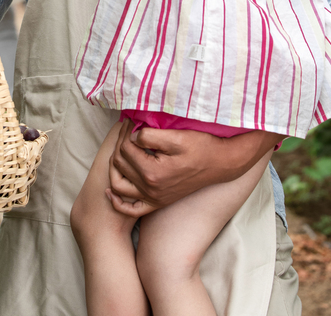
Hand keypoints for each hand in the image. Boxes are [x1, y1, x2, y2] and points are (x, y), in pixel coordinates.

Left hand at [108, 119, 279, 212]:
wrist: (220, 163)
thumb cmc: (200, 146)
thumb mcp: (175, 137)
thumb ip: (148, 135)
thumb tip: (131, 136)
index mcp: (152, 172)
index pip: (125, 149)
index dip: (124, 131)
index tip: (130, 120)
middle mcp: (150, 189)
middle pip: (119, 164)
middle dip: (119, 143)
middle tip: (126, 129)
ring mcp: (154, 198)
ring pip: (118, 186)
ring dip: (115, 167)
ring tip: (121, 149)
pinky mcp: (158, 202)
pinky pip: (132, 209)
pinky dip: (118, 203)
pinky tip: (110, 191)